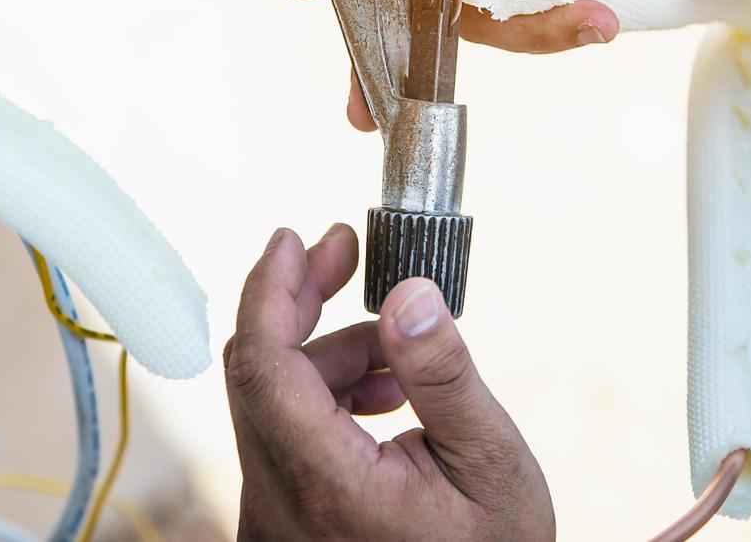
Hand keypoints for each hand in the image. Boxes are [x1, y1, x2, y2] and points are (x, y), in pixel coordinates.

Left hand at [224, 224, 554, 541]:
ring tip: (398, 357)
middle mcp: (281, 502)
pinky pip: (282, 436)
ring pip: (271, 401)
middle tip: (346, 252)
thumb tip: (406, 292)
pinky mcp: (282, 521)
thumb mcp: (491, 465)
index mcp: (328, 484)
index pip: (264, 365)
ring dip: (327, 355)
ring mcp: (273, 516)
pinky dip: (323, 398)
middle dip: (302, 302)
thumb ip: (443, 375)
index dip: (271, 289)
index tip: (295, 238)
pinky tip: (384, 398)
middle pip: (259, 371)